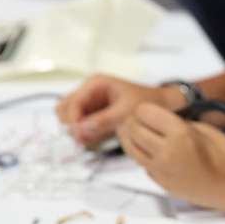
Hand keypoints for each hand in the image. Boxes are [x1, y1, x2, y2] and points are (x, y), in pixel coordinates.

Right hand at [57, 74, 181, 147]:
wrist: (161, 105)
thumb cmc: (146, 103)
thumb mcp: (126, 111)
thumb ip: (103, 120)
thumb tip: (80, 129)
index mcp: (95, 84)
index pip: (72, 102)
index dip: (73, 120)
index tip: (80, 136)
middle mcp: (89, 91)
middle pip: (64, 109)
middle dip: (72, 125)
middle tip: (85, 139)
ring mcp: (90, 103)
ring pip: (69, 118)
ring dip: (77, 131)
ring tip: (93, 139)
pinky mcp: (94, 115)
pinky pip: (80, 126)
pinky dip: (84, 134)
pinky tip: (97, 139)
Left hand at [115, 103, 224, 203]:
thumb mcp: (200, 128)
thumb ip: (175, 123)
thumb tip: (154, 120)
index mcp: (179, 134)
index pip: (144, 112)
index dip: (145, 108)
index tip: (150, 110)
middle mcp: (167, 153)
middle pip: (132, 129)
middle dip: (135, 121)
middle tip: (142, 120)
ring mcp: (162, 171)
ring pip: (130, 148)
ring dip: (132, 138)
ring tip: (142, 134)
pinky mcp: (162, 183)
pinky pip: (142, 164)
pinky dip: (144, 156)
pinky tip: (156, 152)